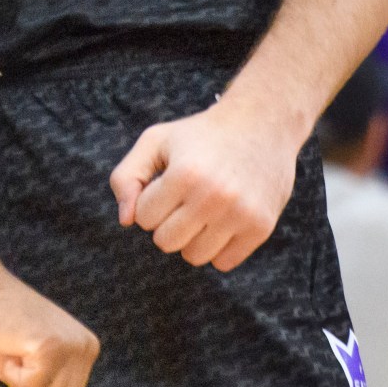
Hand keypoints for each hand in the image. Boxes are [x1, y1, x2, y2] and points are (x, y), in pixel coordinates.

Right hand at [0, 276, 98, 386]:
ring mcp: (72, 347)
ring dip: (21, 384)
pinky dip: (12, 376)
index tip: (23, 360)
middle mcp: (86, 348)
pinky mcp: (52, 347)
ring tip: (15, 351)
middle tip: (17, 355)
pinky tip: (11, 347)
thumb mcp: (21, 374)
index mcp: (85, 352)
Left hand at [109, 99, 299, 270]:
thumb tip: (126, 221)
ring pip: (194, 256)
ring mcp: (241, 214)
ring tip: (202, 209)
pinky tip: (223, 220)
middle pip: (166, 242)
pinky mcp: (261, 227)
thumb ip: (126, 177)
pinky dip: (218, 247)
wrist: (260, 123)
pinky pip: (224, 263)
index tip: (166, 185)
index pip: (143, 218)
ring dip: (191, 237)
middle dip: (166, 223)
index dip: (150, 201)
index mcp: (184, 174)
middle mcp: (214, 197)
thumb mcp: (156, 141)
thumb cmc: (199, 135)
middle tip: (182, 200)